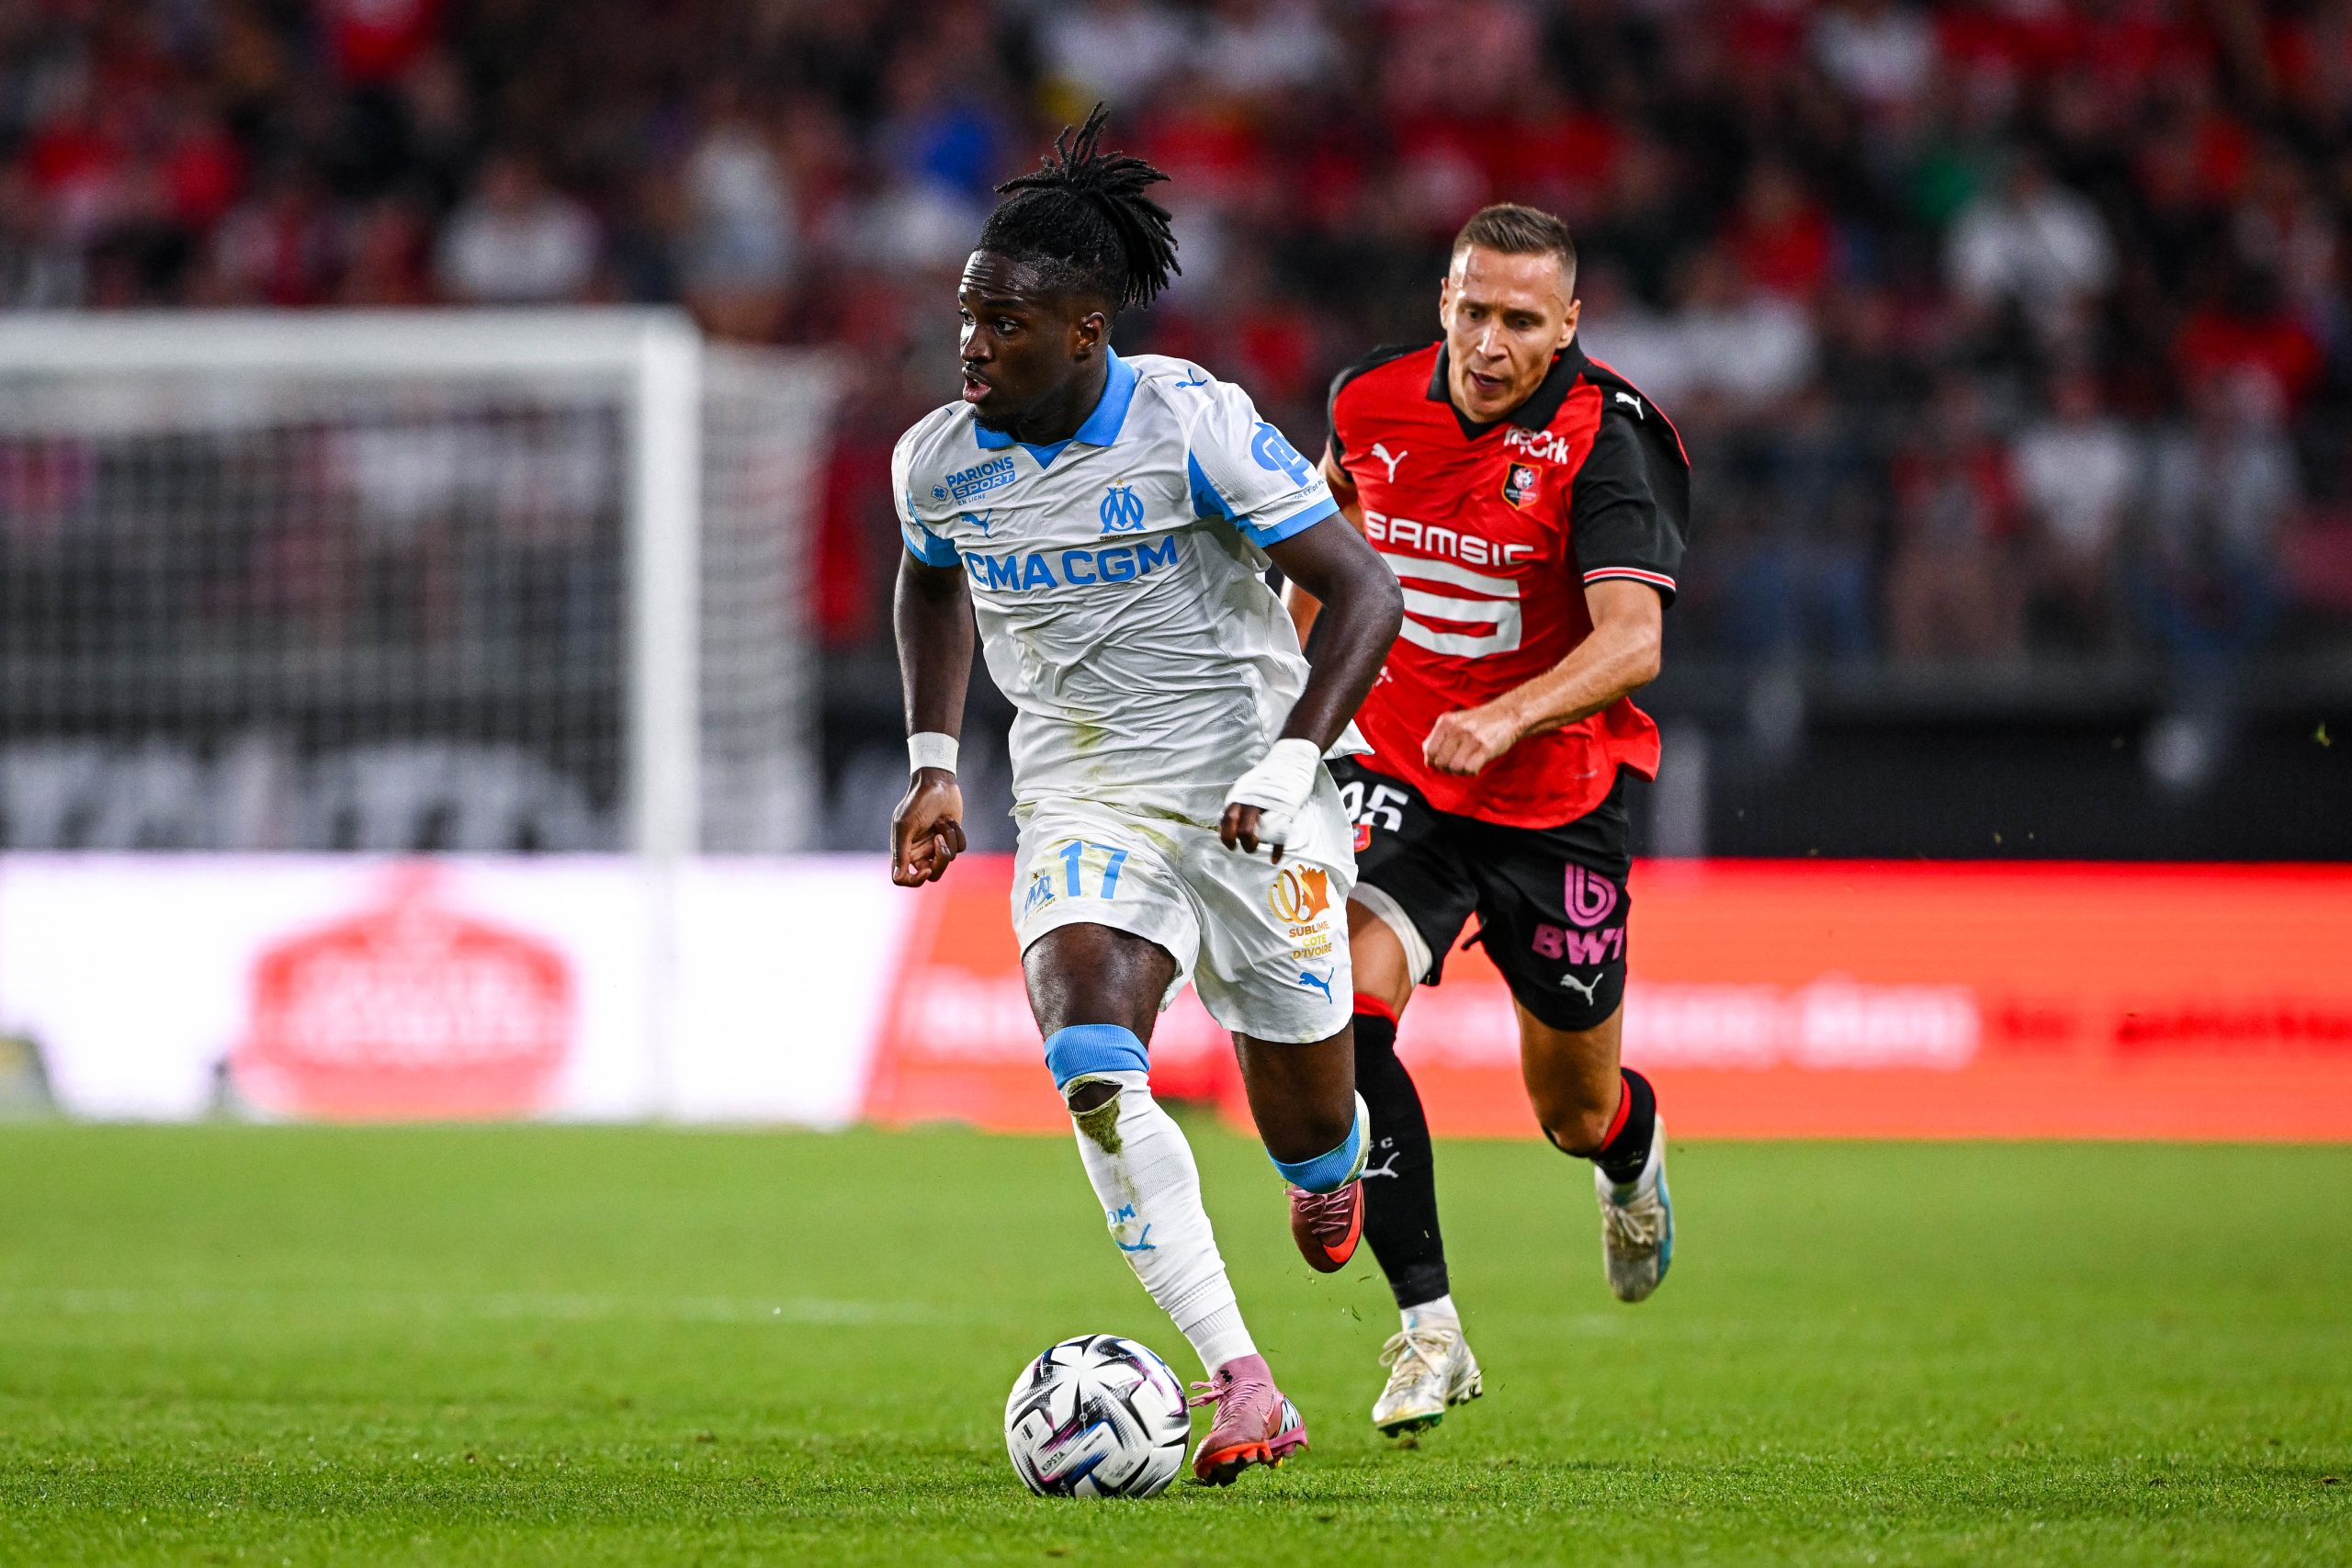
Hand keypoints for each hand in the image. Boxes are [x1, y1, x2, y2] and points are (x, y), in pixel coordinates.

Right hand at [890, 768, 965, 885]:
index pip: (902, 878)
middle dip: (940, 858)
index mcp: (903, 850)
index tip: (926, 870)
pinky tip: (949, 819)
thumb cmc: (917, 802)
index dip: (915, 881)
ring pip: (948, 860)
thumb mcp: (906, 825)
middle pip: (932, 874)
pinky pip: (960, 848)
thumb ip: (901, 851)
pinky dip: (957, 833)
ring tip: (942, 821)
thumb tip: (897, 877)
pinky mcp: (952, 839)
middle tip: (939, 839)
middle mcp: (919, 852)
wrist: (937, 783)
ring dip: (948, 838)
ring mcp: (936, 846)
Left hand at [1219, 737, 1320, 861]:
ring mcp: (1270, 807)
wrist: (1291, 760)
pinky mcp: (1287, 810)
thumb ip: (1237, 803)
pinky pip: (1280, 834)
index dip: (1226, 837)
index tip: (1230, 845)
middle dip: (1242, 844)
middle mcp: (1252, 802)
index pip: (1227, 820)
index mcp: (1240, 796)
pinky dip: (1276, 849)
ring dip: (1255, 846)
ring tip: (1257, 851)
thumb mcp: (1247, 787)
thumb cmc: (1268, 776)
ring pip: (1259, 833)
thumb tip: (1227, 822)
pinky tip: (1274, 858)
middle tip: (1246, 849)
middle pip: (1243, 830)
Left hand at [1423, 702, 1524, 775]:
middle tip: (1457, 764)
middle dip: (1447, 768)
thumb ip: (1439, 739)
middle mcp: (1457, 729)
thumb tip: (1427, 762)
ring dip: (1461, 771)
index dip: (1434, 761)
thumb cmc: (1479, 722)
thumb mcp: (1455, 722)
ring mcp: (1472, 738)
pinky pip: (1470, 769)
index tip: (1442, 762)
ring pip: (1455, 767)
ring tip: (1468, 764)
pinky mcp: (1487, 748)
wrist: (1508, 714)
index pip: (1429, 750)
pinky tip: (1476, 765)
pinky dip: (1472, 771)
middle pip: (1441, 762)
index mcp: (1446, 721)